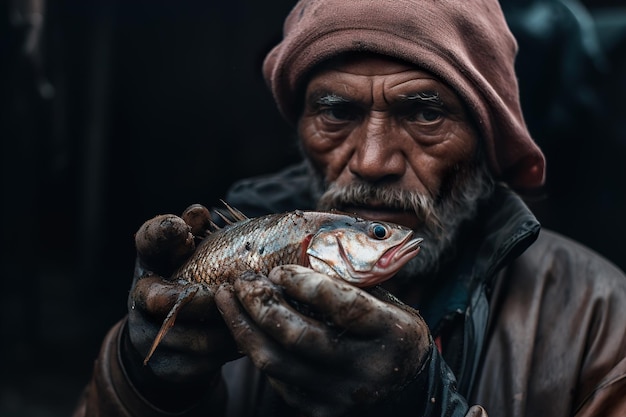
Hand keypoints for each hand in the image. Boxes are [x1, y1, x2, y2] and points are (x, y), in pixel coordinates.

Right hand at [124, 205, 241, 409]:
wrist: (172, 341)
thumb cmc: (192, 281)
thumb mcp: (193, 254)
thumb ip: (196, 232)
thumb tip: (198, 212)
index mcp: (151, 261)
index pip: (148, 241)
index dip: (163, 233)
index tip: (182, 227)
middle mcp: (140, 297)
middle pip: (161, 298)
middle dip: (202, 298)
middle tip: (234, 294)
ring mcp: (148, 335)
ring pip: (191, 337)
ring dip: (226, 328)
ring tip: (254, 318)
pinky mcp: (166, 367)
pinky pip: (203, 363)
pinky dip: (228, 351)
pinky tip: (248, 338)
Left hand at [215, 264, 432, 416]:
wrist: (410, 391)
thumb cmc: (393, 334)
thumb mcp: (387, 304)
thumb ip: (349, 286)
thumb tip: (298, 257)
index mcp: (391, 333)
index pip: (343, 307)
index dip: (304, 285)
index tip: (278, 270)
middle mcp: (367, 370)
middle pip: (299, 337)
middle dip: (260, 304)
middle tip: (243, 280)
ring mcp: (342, 397)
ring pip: (277, 363)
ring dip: (244, 326)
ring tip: (229, 299)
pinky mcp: (322, 413)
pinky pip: (277, 380)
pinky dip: (258, 350)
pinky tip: (248, 327)